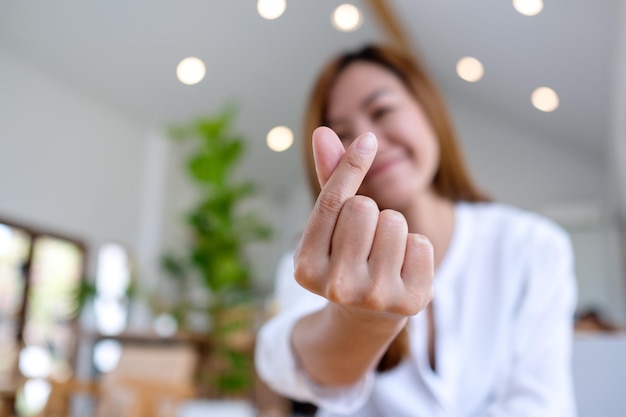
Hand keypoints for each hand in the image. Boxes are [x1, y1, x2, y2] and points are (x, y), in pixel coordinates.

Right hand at [294, 127, 433, 317]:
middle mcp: (336, 286)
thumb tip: (323, 132)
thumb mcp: (331, 225)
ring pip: (394, 222)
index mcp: (306, 266)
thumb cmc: (346, 255)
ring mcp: (373, 297)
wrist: (367, 314)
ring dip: (393, 228)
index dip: (351, 166)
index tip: (369, 139)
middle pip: (364, 208)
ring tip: (383, 252)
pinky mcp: (409, 302)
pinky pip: (421, 243)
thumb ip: (330, 180)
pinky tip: (402, 267)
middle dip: (370, 211)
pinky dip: (415, 247)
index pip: (331, 202)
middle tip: (365, 238)